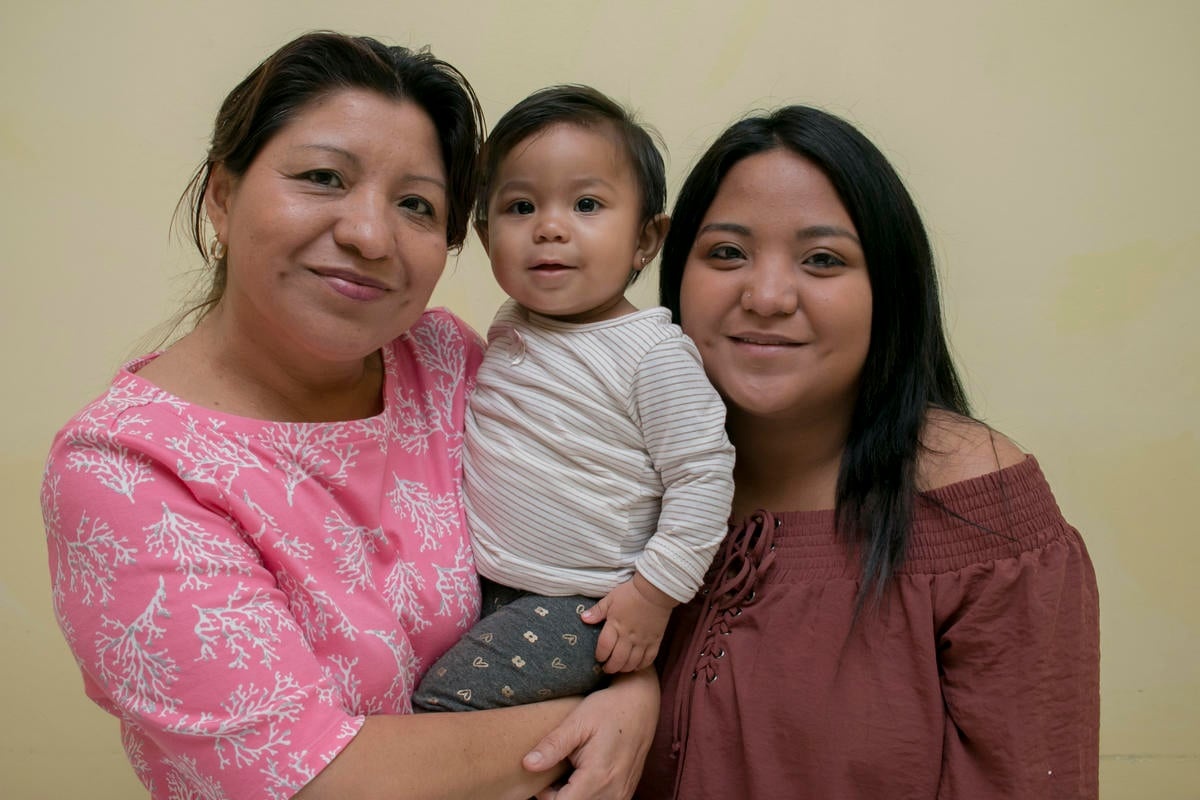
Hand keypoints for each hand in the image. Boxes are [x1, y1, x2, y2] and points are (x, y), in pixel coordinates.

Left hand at [524, 667, 659, 799]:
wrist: (641, 703)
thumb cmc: (608, 708)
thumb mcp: (577, 722)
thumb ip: (552, 746)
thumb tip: (528, 765)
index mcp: (597, 777)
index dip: (545, 797)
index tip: (542, 778)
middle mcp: (613, 792)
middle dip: (558, 798)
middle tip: (554, 772)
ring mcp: (622, 794)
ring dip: (573, 797)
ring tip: (569, 772)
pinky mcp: (626, 792)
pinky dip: (587, 796)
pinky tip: (582, 777)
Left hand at [582, 573, 675, 672]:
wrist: (654, 590)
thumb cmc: (630, 593)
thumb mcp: (610, 599)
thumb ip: (597, 611)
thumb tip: (583, 619)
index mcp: (615, 625)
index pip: (604, 647)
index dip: (600, 655)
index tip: (598, 658)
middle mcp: (628, 636)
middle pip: (618, 659)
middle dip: (610, 667)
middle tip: (607, 668)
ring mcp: (643, 640)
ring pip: (632, 662)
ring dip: (624, 668)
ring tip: (620, 668)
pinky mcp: (655, 641)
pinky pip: (649, 659)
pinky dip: (641, 665)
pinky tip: (636, 666)